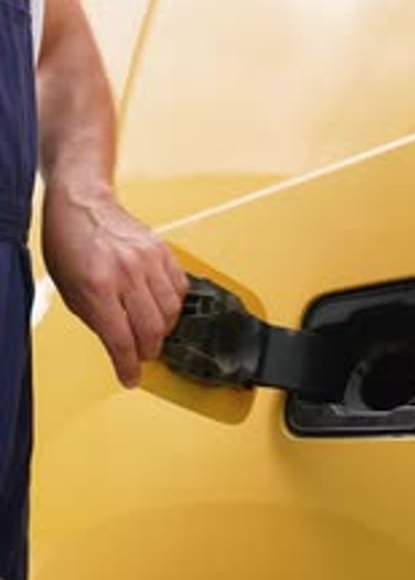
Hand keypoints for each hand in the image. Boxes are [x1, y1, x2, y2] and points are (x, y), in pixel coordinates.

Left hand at [42, 181, 188, 387]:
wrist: (82, 202)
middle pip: (151, 330)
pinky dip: (174, 305)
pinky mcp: (163, 250)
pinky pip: (180, 288)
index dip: (128, 366)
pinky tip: (160, 306)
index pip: (122, 340)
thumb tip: (120, 348)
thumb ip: (97, 321)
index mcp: (98, 285)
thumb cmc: (69, 243)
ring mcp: (148, 259)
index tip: (131, 377)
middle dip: (147, 351)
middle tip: (141, 356)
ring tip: (150, 331)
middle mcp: (126, 272)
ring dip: (162, 330)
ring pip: (171, 312)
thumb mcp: (69, 290)